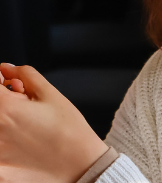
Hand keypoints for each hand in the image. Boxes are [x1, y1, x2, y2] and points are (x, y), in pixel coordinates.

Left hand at [0, 63, 106, 182]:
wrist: (81, 165)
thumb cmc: (70, 131)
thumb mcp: (52, 95)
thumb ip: (27, 75)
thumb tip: (7, 69)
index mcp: (5, 108)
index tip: (6, 83)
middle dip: (4, 99)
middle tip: (20, 104)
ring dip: (5, 120)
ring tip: (22, 126)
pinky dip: (7, 144)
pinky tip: (21, 145)